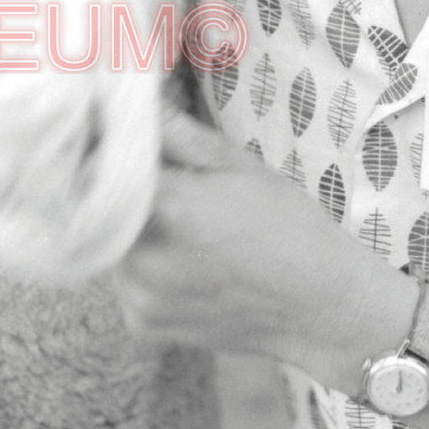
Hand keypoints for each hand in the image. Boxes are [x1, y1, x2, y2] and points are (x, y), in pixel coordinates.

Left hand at [113, 112, 410, 381]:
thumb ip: (178, 133)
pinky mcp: (143, 324)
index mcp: (167, 207)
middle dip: (129, 192)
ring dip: (137, 231)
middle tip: (169, 185)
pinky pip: (127, 282)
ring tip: (186, 228)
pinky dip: (145, 268)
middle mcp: (143, 258)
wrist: (319, 305)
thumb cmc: (286, 224)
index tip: (120, 139)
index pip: (110, 165)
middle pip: (109, 207)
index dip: (113, 149)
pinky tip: (187, 263)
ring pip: (115, 245)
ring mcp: (140, 296)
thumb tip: (138, 104)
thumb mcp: (236, 165)